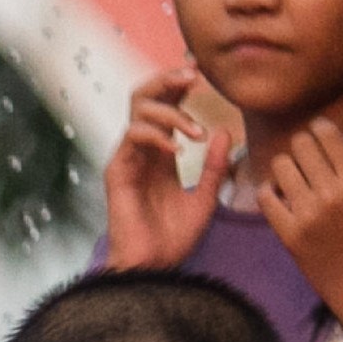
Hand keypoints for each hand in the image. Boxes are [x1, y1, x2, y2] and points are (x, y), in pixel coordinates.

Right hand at [101, 63, 226, 269]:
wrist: (152, 269)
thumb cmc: (173, 240)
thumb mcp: (207, 198)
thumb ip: (216, 166)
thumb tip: (225, 132)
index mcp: (161, 152)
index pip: (166, 103)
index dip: (180, 83)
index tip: (203, 71)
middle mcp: (142, 150)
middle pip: (145, 96)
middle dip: (169, 79)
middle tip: (195, 74)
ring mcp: (128, 158)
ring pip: (140, 109)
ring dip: (172, 112)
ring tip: (196, 131)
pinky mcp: (117, 171)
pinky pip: (134, 136)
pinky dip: (158, 135)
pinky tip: (179, 150)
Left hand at [257, 117, 342, 341]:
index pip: (326, 135)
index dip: (319, 128)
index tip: (318, 135)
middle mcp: (332, 194)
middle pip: (301, 145)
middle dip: (302, 146)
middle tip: (306, 158)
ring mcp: (307, 215)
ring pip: (280, 166)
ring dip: (285, 167)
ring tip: (294, 177)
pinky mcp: (288, 234)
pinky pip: (265, 197)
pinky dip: (268, 190)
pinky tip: (280, 196)